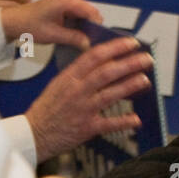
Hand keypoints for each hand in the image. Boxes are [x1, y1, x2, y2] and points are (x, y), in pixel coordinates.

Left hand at [0, 0, 101, 48]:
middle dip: (90, 29)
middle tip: (87, 45)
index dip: (96, 28)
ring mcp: (69, 0)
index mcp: (68, 1)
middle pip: (90, 14)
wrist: (13, 21)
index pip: (92, 13)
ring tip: (79, 42)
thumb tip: (89, 44)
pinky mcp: (66, 5)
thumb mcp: (53, 35)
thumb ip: (73, 39)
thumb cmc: (29, 24)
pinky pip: (78, 16)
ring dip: (84, 28)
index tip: (96, 42)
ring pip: (85, 16)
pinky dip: (78, 26)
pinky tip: (73, 37)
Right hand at [25, 37, 154, 162]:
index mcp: (69, 77)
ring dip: (129, 86)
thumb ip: (79, 73)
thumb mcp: (58, 84)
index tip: (131, 43)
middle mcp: (76, 91)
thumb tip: (104, 60)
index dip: (115, 48)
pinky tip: (136, 119)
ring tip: (145, 79)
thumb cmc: (47, 108)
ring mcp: (82, 110)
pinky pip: (108, 124)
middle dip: (129, 63)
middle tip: (147, 58)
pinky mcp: (86, 128)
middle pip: (106, 73)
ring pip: (110, 94)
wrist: (32, 135)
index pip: (94, 56)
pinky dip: (123, 122)